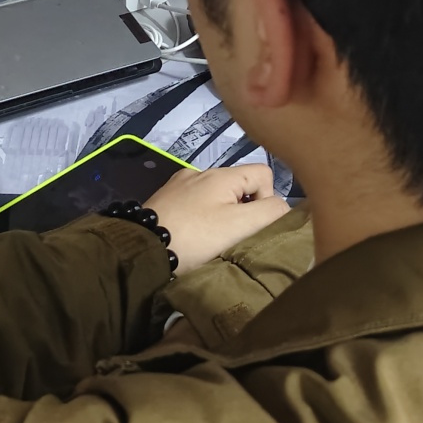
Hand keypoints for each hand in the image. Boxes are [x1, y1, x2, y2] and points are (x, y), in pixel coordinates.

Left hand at [144, 165, 289, 274]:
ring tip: (210, 242)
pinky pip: (194, 205)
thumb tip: (282, 207)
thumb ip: (270, 212)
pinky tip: (191, 238)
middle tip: (232, 239)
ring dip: (221, 216)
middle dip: (243, 211)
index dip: (267, 200)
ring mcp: (179, 185)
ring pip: (217, 197)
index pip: (264, 174)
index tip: (251, 226)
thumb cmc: (195, 238)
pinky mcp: (163, 201)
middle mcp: (200, 172)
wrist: (140, 250)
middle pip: (240, 186)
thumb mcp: (241, 225)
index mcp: (222, 174)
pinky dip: (199, 219)